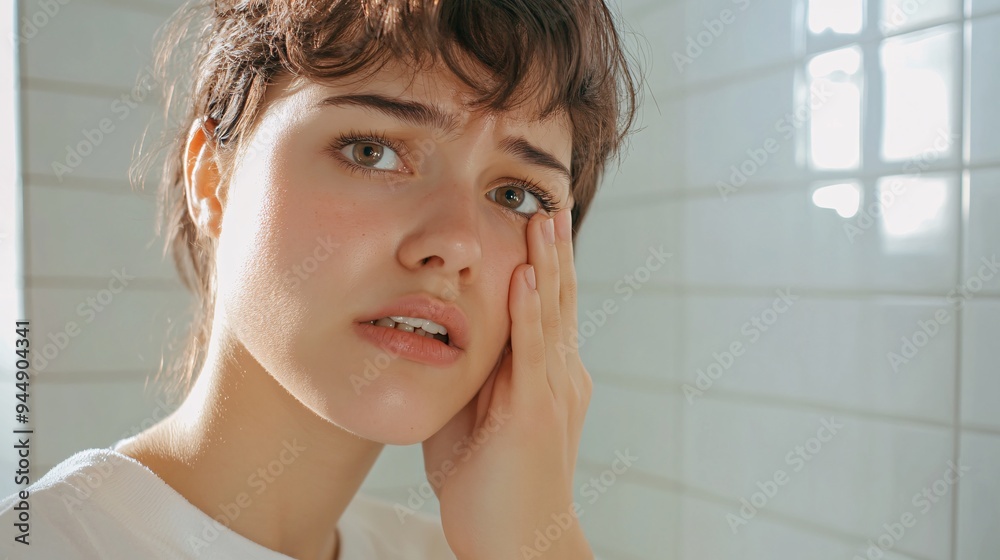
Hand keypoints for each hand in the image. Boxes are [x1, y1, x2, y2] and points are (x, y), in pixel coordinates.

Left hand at [421, 207, 593, 559]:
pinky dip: (528, 309)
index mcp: (547, 376)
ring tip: (542, 216)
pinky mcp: (535, 411)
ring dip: (546, 262)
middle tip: (550, 200)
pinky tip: (524, 274)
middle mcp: (560, 375)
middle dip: (553, 248)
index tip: (536, 221)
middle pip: (559, 299)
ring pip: (551, 313)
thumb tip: (438, 344)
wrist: (516, 542)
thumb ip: (469, 379)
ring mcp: (552, 391)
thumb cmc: (489, 488)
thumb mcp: (475, 419)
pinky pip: (532, 351)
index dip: (545, 263)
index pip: (548, 307)